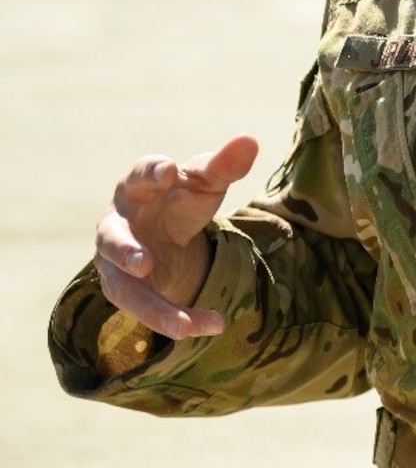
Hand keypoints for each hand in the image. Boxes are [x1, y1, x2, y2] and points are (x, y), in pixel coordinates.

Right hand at [94, 135, 259, 338]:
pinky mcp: (125, 289)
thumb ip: (224, 166)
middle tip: (143, 262)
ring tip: (182, 327)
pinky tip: (212, 325)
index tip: (169, 170)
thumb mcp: (206, 182)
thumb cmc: (182, 197)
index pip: (138, 175)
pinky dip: (178, 319)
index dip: (151, 172)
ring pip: (125, 287)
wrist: (166, 230)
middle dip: (124, 250)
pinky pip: (147, 309)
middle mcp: (117, 223)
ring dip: (152, 308)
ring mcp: (115, 261)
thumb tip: (250, 140)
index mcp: (137, 187)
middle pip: (112, 236)